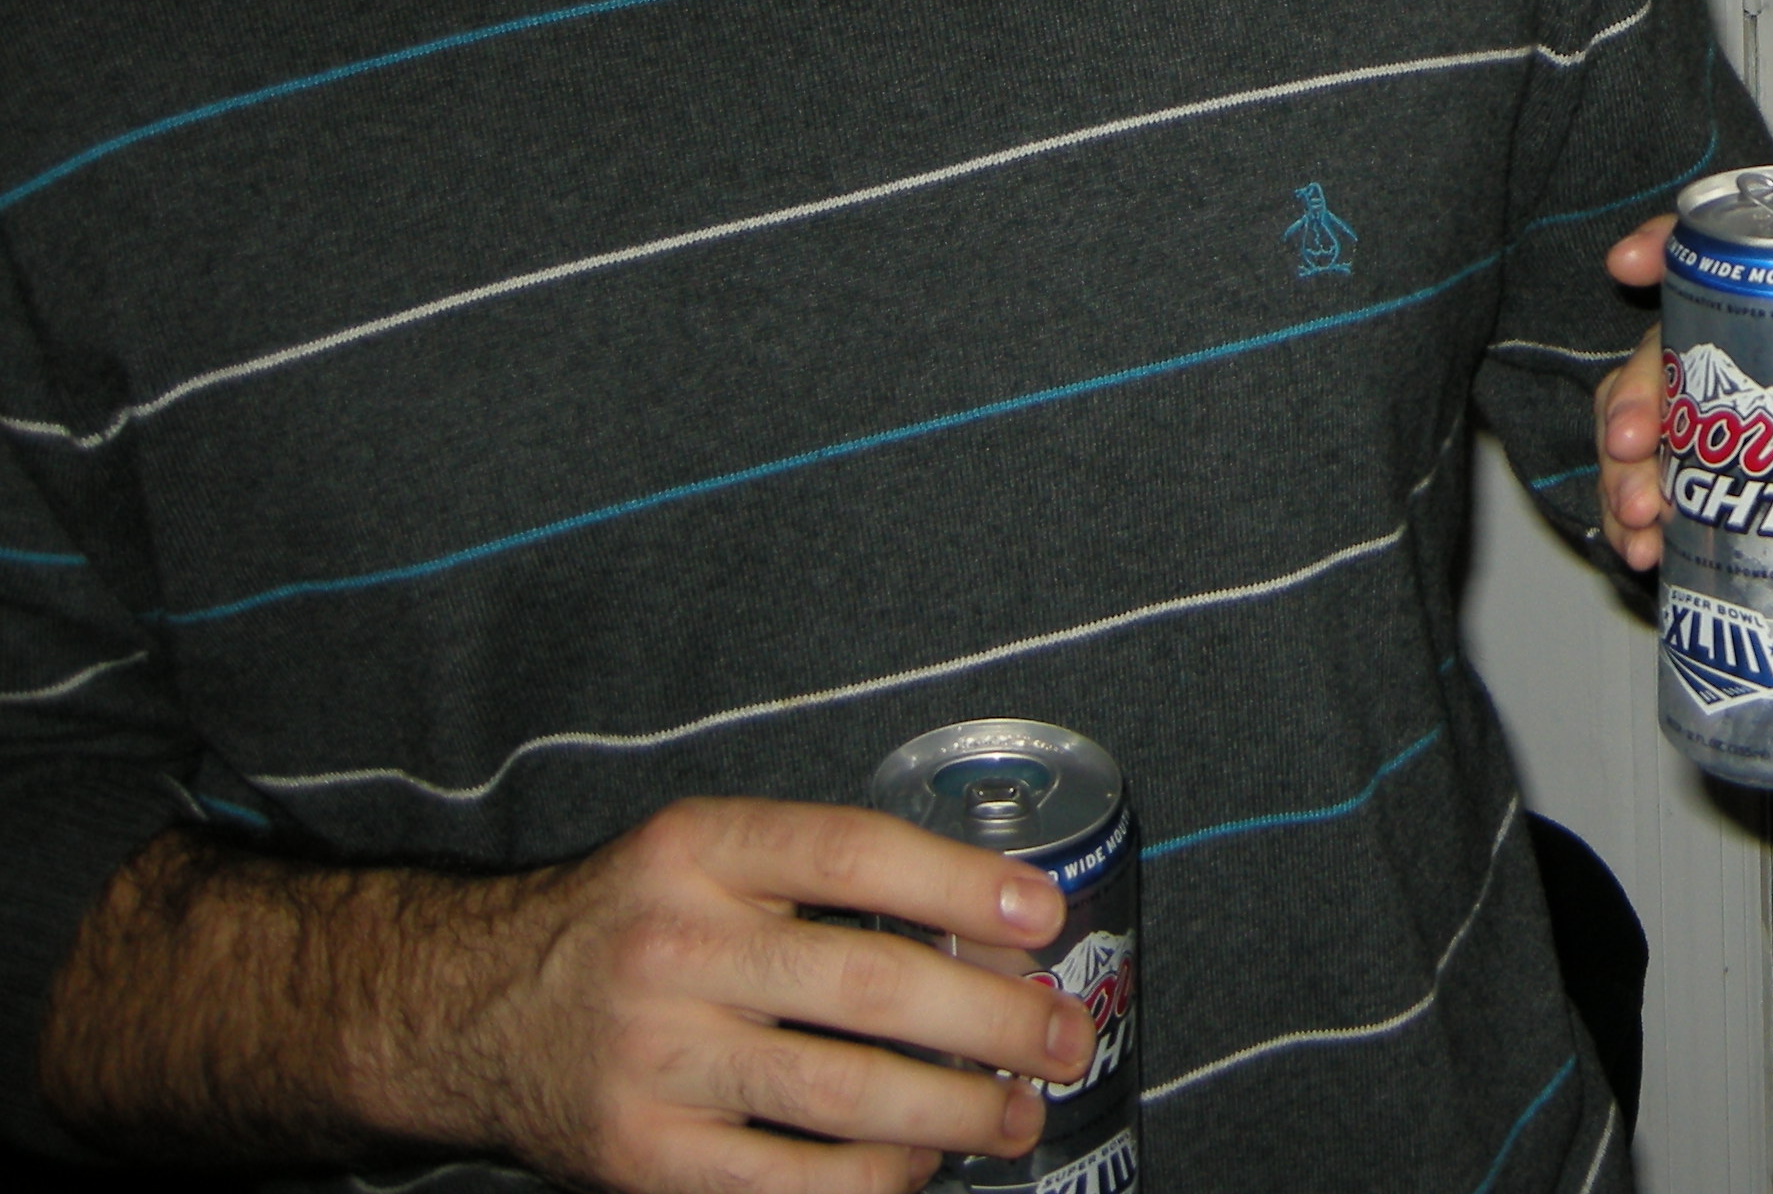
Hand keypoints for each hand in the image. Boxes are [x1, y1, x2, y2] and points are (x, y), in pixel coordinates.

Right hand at [409, 796, 1096, 1193]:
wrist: (466, 1010)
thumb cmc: (630, 927)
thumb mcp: (703, 860)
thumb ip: (819, 878)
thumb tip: (993, 936)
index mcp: (697, 851)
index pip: (850, 853)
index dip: (960, 884)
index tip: (1044, 916)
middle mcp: (673, 949)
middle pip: (866, 983)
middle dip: (992, 1019)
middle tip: (1066, 1038)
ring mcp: (654, 1061)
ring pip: (841, 1093)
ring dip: (955, 1110)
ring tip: (1021, 1112)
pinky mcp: (643, 1159)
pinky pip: (788, 1181)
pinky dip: (874, 1177)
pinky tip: (923, 1164)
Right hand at [1595, 216, 1772, 578]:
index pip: (1720, 265)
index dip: (1664, 246)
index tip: (1630, 262)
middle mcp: (1739, 371)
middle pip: (1661, 353)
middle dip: (1632, 394)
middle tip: (1638, 442)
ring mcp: (1706, 435)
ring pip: (1632, 424)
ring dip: (1620, 468)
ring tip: (1644, 514)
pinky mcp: (1690, 496)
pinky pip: (1634, 495)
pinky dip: (1625, 523)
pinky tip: (1644, 549)